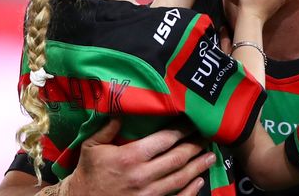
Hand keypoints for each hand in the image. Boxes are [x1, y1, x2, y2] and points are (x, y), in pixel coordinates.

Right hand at [66, 119, 215, 195]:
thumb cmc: (88, 173)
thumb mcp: (92, 146)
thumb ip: (108, 127)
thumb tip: (123, 110)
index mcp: (130, 157)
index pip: (164, 140)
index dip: (182, 130)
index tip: (192, 122)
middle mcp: (142, 175)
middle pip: (178, 158)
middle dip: (195, 146)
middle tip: (207, 137)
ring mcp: (148, 194)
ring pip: (180, 178)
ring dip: (198, 166)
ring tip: (210, 156)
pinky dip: (190, 191)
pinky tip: (199, 181)